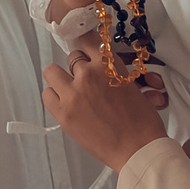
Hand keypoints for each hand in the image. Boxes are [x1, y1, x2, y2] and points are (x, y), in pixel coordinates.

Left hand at [40, 54, 167, 170]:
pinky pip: (47, 94)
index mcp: (108, 65)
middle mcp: (88, 74)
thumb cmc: (142, 122)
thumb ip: (115, 72)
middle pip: (72, 56)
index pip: (87, 38)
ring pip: (52, 71)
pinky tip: (65, 103)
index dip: (85, 42)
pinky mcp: (63, 113)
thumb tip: (103, 67)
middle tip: (87, 78)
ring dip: (62, 78)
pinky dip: (54, 96)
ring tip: (71, 89)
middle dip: (80, 66)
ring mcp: (72, 93)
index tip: (84, 46)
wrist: (138, 150)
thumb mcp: (133, 86)